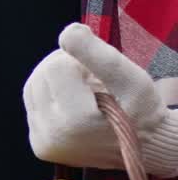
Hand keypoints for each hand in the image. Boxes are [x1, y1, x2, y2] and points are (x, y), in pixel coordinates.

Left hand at [23, 23, 177, 175]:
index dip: (78, 62)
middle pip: (40, 75)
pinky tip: (74, 104)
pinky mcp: (40, 146)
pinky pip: (34, 105)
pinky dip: (51, 97)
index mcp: (76, 122)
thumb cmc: (141, 110)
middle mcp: (53, 137)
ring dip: (55, 80)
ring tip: (85, 92)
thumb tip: (66, 32)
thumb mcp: (132, 79)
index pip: (56, 66)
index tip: (97, 76)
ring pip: (33, 86)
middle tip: (92, 82)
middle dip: (64, 68)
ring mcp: (44, 143)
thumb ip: (98, 54)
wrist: (145, 146)